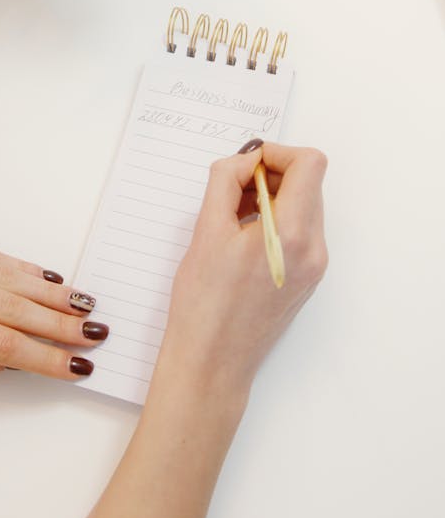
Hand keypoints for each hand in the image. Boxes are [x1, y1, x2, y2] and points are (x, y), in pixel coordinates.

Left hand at [0, 242, 107, 378]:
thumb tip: (12, 361)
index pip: (3, 344)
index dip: (45, 357)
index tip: (76, 366)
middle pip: (16, 308)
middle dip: (61, 324)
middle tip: (94, 333)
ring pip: (13, 278)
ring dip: (53, 293)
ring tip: (85, 305)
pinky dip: (28, 270)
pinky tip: (50, 279)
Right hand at [84, 142, 327, 517]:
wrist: (212, 363)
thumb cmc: (203, 302)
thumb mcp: (206, 230)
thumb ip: (227, 181)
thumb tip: (246, 160)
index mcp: (292, 233)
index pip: (310, 164)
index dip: (278, 154)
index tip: (247, 166)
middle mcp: (314, 248)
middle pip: (309, 182)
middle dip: (272, 174)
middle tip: (232, 191)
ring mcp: (315, 265)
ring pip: (305, 204)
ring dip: (273, 196)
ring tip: (233, 215)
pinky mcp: (308, 278)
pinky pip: (300, 230)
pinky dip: (276, 219)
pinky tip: (243, 238)